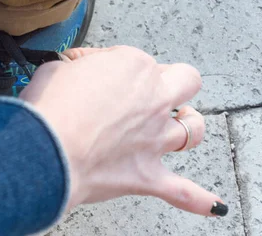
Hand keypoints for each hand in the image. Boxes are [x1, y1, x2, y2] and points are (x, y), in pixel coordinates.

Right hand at [21, 46, 226, 216]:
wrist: (47, 149)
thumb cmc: (50, 108)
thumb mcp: (55, 69)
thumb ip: (74, 66)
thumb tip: (75, 68)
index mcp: (132, 67)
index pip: (133, 57)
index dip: (113, 64)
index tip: (95, 72)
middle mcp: (152, 100)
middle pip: (185, 81)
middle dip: (173, 82)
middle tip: (153, 88)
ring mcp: (155, 138)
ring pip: (193, 130)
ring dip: (189, 125)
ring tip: (182, 122)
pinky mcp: (148, 174)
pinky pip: (184, 191)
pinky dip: (199, 199)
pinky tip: (214, 205)